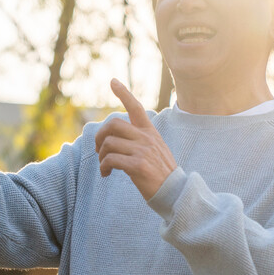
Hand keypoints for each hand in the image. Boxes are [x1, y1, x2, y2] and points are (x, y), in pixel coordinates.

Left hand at [94, 79, 176, 199]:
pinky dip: (103, 167)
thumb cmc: (161, 173)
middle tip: (98, 149)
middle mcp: (146, 138)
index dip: (123, 93)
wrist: (176, 193)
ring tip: (104, 166)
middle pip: (113, 124)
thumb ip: (139, 140)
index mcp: (150, 132)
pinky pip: (110, 160)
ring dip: (101, 156)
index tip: (112, 81)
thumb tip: (114, 138)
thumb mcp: (154, 150)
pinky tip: (106, 174)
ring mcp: (143, 151)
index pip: (136, 107)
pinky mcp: (138, 166)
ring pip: (109, 143)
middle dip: (100, 135)